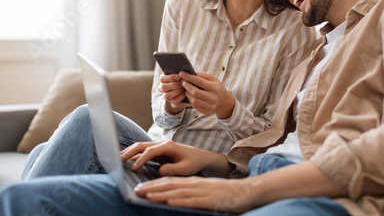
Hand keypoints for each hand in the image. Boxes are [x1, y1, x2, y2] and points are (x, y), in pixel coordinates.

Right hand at [120, 140, 210, 175]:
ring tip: (117, 159)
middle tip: (117, 160)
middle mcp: (161, 144)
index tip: (134, 169)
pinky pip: (143, 152)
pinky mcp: (157, 152)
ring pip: (140, 147)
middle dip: (129, 152)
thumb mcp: (186, 168)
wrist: (198, 157)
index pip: (150, 151)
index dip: (141, 159)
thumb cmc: (193, 162)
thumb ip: (174, 169)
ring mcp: (158, 147)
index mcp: (168, 146)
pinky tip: (126, 161)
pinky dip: (133, 156)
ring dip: (129, 152)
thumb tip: (160, 170)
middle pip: (142, 145)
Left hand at [134, 176, 259, 212]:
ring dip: (160, 193)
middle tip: (136, 190)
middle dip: (151, 187)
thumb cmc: (226, 195)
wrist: (247, 191)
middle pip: (169, 184)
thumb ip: (191, 194)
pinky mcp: (210, 200)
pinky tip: (169, 201)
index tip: (140, 187)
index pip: (169, 182)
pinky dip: (179, 201)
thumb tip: (174, 198)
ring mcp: (202, 192)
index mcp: (193, 183)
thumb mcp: (205, 192)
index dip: (154, 184)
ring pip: (177, 191)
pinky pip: (192, 200)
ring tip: (145, 194)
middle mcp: (195, 185)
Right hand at [158, 74, 186, 114]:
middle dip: (174, 85)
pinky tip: (185, 92)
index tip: (179, 76)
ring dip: (177, 91)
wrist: (183, 91)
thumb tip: (183, 72)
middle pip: (163, 87)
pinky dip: (182, 95)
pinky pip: (176, 99)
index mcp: (163, 80)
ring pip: (167, 95)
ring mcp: (166, 96)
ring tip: (184, 88)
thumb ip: (179, 74)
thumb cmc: (181, 80)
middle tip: (182, 83)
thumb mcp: (179, 76)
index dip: (171, 77)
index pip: (162, 78)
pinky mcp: (173, 101)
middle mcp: (162, 88)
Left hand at [179, 72, 235, 118]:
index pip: (199, 81)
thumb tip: (189, 73)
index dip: (189, 77)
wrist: (223, 100)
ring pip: (194, 100)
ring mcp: (210, 106)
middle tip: (183, 82)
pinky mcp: (207, 112)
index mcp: (215, 88)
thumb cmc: (216, 87)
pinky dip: (191, 100)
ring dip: (187, 93)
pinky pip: (195, 106)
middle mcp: (213, 98)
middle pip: (195, 92)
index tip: (181, 73)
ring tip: (186, 89)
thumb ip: (201, 75)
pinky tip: (191, 96)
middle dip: (187, 86)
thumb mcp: (212, 78)